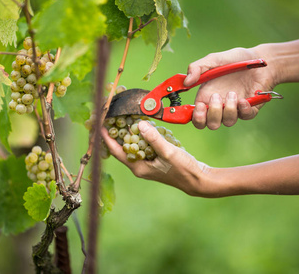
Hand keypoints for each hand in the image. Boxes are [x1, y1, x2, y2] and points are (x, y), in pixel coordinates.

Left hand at [101, 121, 219, 196]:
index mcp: (138, 168)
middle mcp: (140, 167)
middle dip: (116, 134)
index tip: (100, 125)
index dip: (107, 138)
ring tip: (124, 119)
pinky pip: (144, 146)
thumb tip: (139, 125)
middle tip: (111, 118)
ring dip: (129, 133)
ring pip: (134, 146)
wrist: (198, 180)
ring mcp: (148, 164)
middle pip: (123, 148)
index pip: (117, 151)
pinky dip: (142, 136)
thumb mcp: (168, 152)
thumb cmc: (183, 169)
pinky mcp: (155, 160)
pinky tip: (144, 126)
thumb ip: (153, 139)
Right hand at [184, 47, 276, 129]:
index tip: (199, 107)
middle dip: (213, 114)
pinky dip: (244, 110)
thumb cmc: (234, 59)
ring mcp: (235, 108)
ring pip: (228, 122)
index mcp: (206, 97)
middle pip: (211, 124)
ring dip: (229, 109)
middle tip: (216, 97)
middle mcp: (220, 106)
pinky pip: (245, 116)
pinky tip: (243, 99)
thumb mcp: (213, 60)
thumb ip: (197, 68)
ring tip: (233, 93)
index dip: (197, 118)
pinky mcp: (250, 108)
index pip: (197, 117)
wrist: (259, 58)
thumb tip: (186, 82)